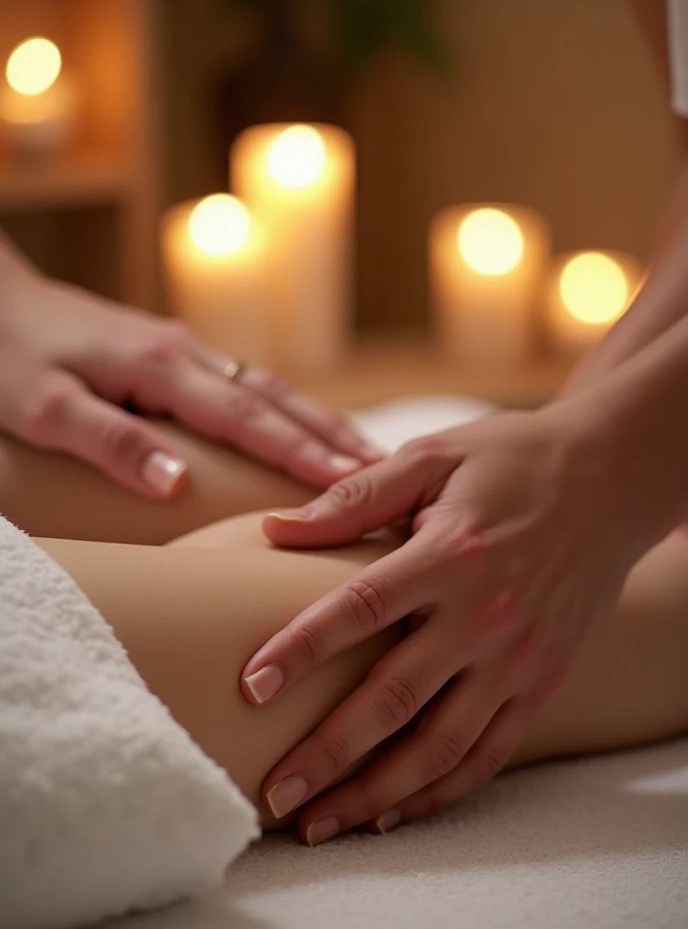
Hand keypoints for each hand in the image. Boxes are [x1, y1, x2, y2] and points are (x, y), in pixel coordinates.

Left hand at [0, 267, 377, 496]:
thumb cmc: (8, 357)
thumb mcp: (43, 406)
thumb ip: (109, 441)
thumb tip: (177, 485)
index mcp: (161, 365)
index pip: (247, 417)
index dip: (299, 453)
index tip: (351, 485)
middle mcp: (187, 353)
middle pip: (277, 398)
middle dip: (332, 437)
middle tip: (390, 476)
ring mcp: (187, 351)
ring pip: (270, 389)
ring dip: (320, 423)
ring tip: (367, 458)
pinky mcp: (178, 357)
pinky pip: (249, 387)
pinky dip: (289, 413)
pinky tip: (305, 432)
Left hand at [241, 402, 672, 842]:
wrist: (610, 480)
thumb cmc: (511, 461)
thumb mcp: (433, 457)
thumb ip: (356, 498)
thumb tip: (274, 528)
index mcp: (451, 554)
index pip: (361, 608)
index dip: (302, 650)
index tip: (250, 687)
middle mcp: (486, 616)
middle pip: (395, 698)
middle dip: (329, 752)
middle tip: (273, 792)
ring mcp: (518, 658)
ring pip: (441, 746)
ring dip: (378, 792)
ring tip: (320, 824)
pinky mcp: (541, 682)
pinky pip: (489, 754)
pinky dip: (441, 792)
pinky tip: (394, 812)